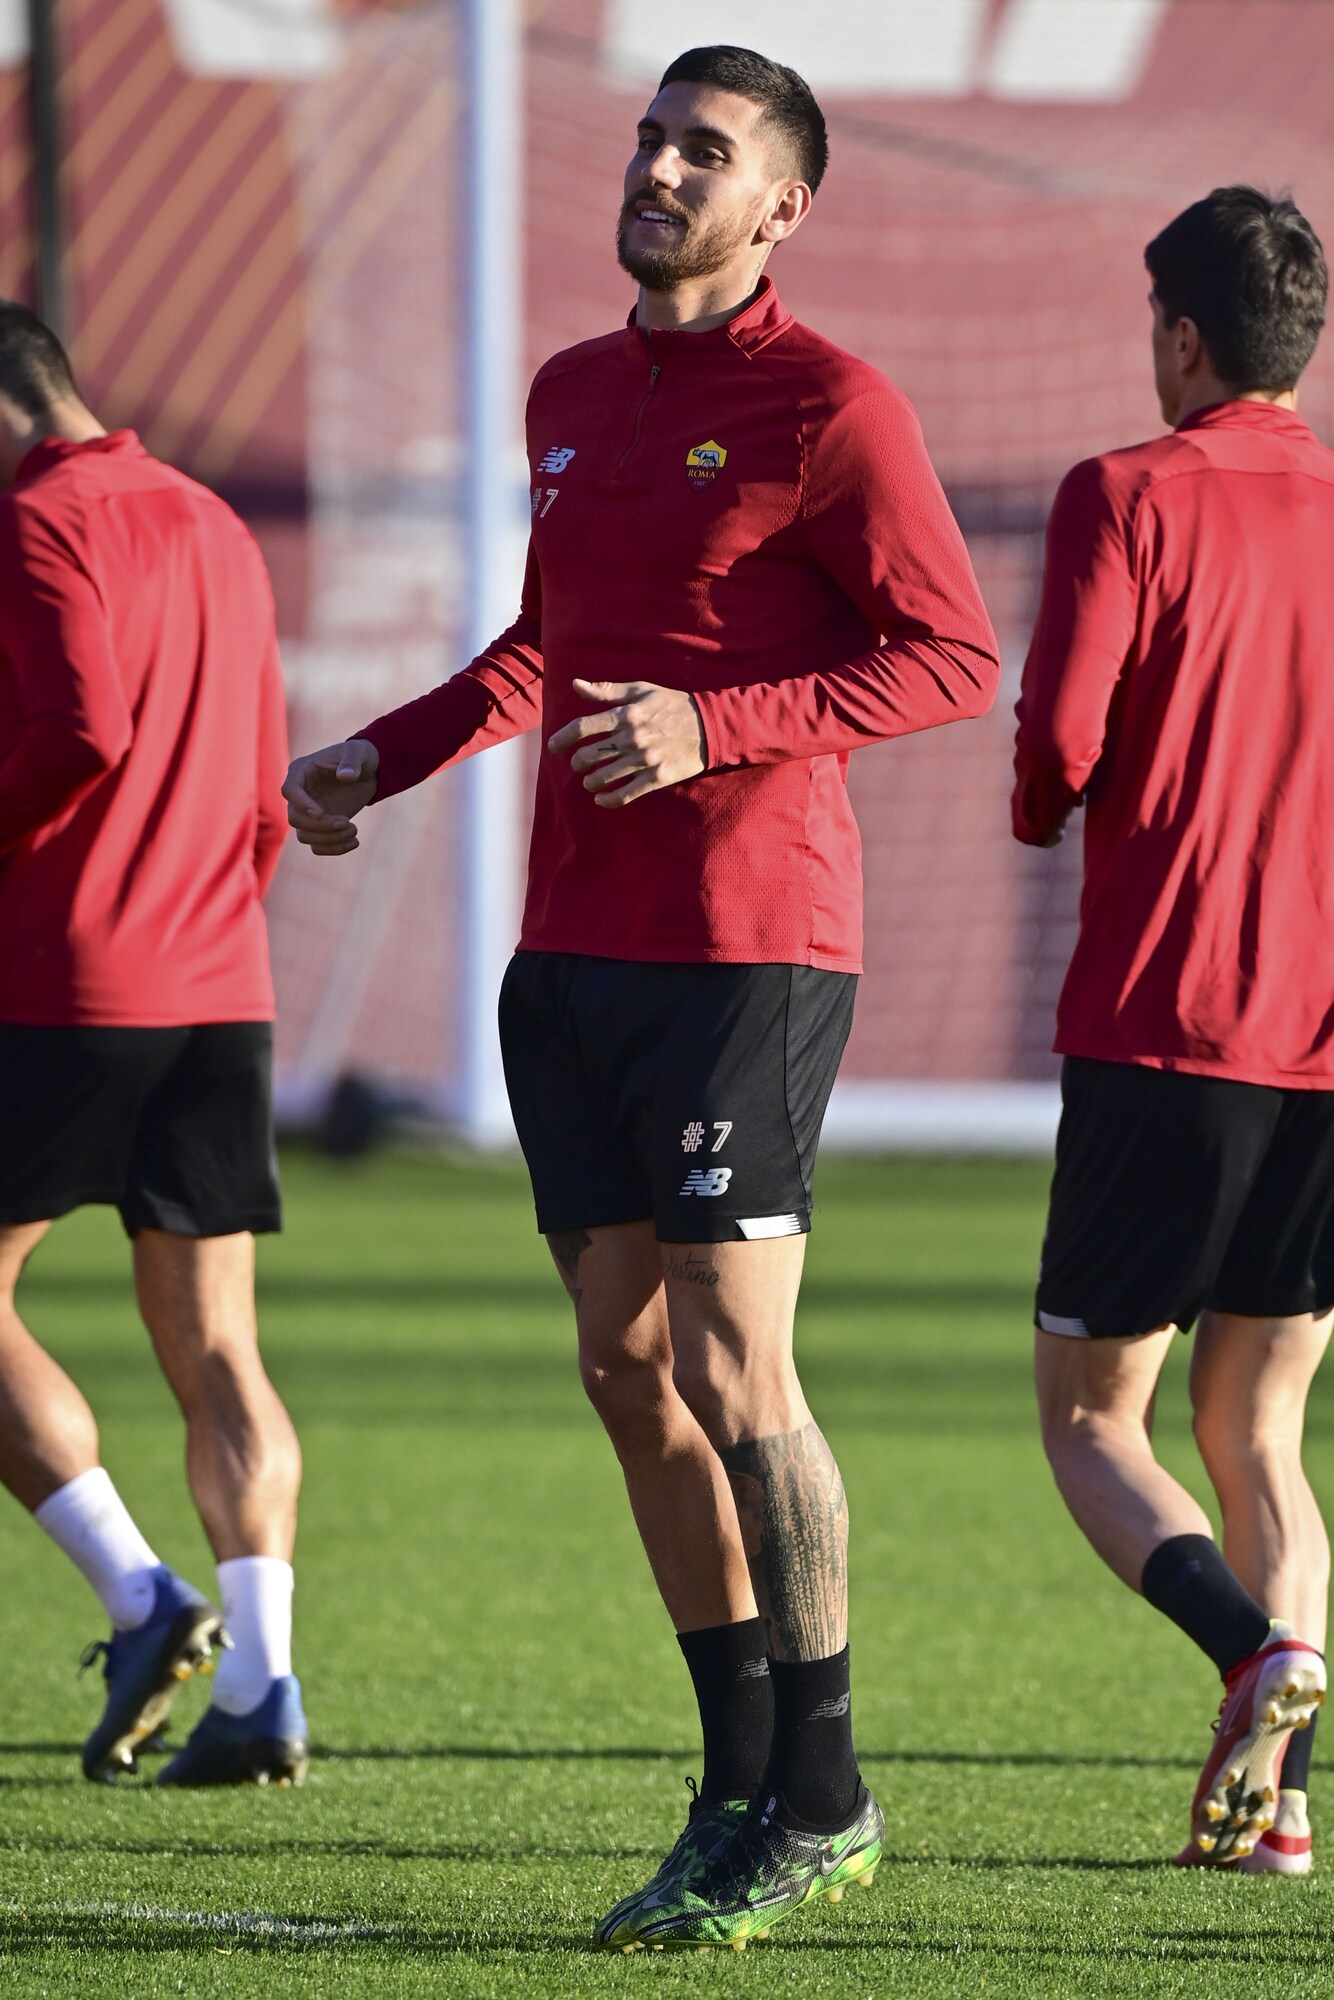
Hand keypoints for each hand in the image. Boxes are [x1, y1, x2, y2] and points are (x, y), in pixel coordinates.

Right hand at [282, 738, 379, 853]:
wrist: (368, 773)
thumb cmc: (359, 757)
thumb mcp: (359, 752)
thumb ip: (352, 760)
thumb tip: (345, 776)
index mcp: (301, 771)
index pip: (289, 790)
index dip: (301, 803)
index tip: (320, 813)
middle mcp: (300, 794)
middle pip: (295, 818)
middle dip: (321, 826)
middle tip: (347, 822)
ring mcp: (308, 813)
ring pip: (305, 836)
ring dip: (329, 839)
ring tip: (354, 830)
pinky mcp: (320, 827)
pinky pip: (317, 846)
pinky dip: (335, 849)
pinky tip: (354, 842)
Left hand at [547, 679, 704, 806]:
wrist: (710, 726)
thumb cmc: (672, 704)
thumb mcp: (641, 690)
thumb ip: (607, 690)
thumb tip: (575, 685)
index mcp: (626, 714)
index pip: (583, 727)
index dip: (562, 738)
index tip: (553, 746)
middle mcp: (633, 738)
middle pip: (589, 756)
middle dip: (576, 762)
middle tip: (577, 764)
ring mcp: (645, 760)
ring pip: (603, 777)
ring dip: (590, 781)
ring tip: (589, 780)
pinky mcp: (657, 778)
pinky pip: (625, 794)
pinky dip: (608, 799)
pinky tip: (600, 799)